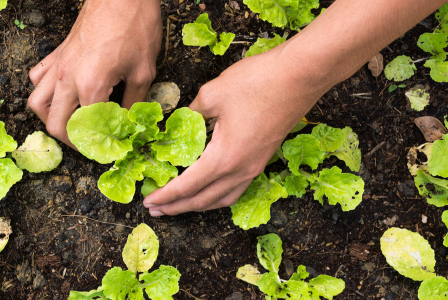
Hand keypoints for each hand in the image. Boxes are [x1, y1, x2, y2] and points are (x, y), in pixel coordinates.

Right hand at [28, 0, 161, 147]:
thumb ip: (134, 103)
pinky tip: (62, 95)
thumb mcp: (144, 71)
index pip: (85, 129)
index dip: (97, 145)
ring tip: (70, 124)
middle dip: (70, 141)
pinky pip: (38, 79)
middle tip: (89, 144)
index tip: (108, 150)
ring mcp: (58, 65)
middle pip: (54, 123)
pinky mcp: (56, 53)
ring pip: (37, 103)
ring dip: (50, 118)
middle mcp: (67, 78)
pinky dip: (45, 92)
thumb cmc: (136, 27)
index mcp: (90, 85)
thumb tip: (129, 125)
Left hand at [143, 44, 327, 215]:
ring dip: (197, 205)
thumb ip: (190, 114)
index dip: (165, 196)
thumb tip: (178, 123)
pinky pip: (236, 189)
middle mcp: (240, 170)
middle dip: (176, 207)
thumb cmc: (257, 82)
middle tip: (155, 209)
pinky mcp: (263, 159)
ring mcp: (255, 167)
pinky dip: (217, 196)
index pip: (187, 186)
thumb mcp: (212, 94)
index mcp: (224, 158)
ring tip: (178, 206)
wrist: (301, 75)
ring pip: (222, 199)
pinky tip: (209, 191)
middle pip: (203, 200)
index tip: (148, 201)